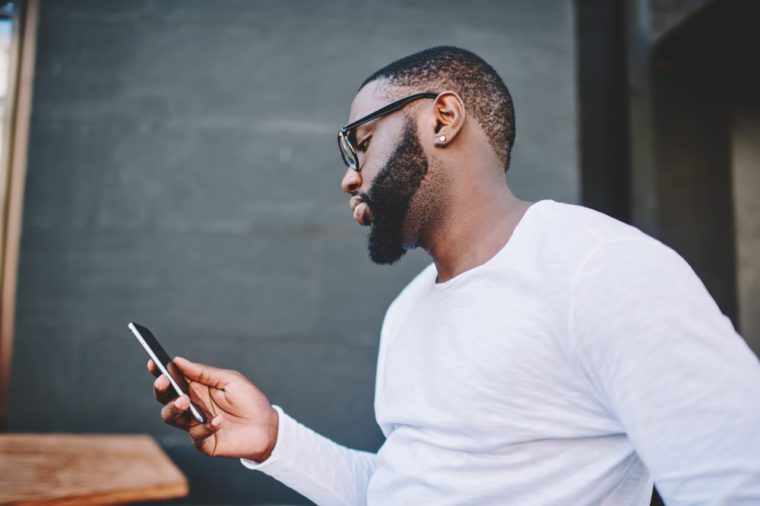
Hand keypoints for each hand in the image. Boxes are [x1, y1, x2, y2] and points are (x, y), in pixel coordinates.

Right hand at [148, 357, 277, 460]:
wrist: (267, 426)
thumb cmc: (248, 400)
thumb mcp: (229, 380)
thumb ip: (204, 373)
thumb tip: (178, 361)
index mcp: (195, 388)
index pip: (172, 379)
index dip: (159, 371)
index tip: (153, 362)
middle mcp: (191, 406)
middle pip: (164, 398)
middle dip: (161, 389)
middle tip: (164, 381)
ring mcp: (194, 424)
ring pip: (170, 417)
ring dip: (174, 407)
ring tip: (185, 400)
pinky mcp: (203, 442)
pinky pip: (196, 435)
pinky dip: (206, 427)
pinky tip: (218, 421)